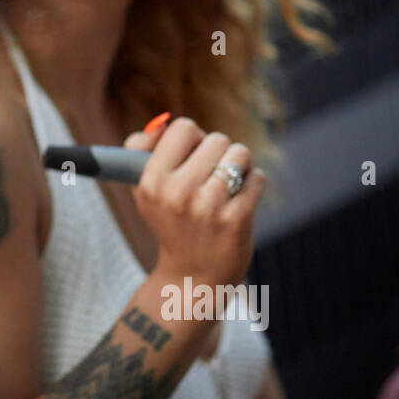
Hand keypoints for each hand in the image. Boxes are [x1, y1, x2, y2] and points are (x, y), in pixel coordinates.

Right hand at [123, 116, 264, 287]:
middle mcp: (177, 193)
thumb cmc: (169, 221)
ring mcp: (207, 207)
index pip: (182, 127)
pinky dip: (252, 185)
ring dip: (238, 166)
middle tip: (210, 177)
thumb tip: (162, 122)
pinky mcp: (236, 220)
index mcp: (151, 182)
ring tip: (227, 187)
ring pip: (240, 154)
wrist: (192, 276)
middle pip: (216, 139)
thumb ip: (141, 148)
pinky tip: (239, 202)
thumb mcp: (144, 188)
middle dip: (218, 153)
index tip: (192, 156)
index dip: (192, 139)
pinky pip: (256, 178)